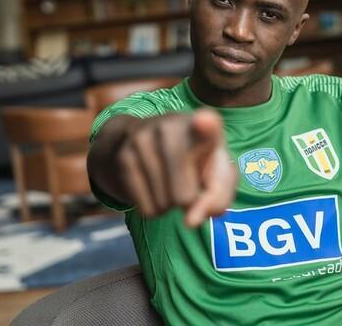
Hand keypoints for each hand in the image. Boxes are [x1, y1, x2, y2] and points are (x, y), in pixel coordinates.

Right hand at [116, 109, 237, 226]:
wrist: (152, 140)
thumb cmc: (198, 161)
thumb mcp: (218, 176)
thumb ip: (217, 199)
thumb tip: (190, 221)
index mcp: (205, 125)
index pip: (208, 125)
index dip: (206, 125)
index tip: (204, 120)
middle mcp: (172, 126)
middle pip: (184, 196)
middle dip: (188, 201)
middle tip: (187, 180)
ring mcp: (144, 138)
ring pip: (163, 204)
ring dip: (170, 204)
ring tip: (171, 179)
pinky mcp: (123, 155)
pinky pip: (145, 208)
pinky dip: (154, 209)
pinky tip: (155, 186)